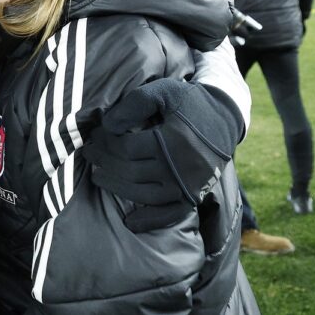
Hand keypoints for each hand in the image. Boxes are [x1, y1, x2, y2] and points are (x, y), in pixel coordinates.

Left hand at [81, 79, 242, 231]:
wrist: (224, 118)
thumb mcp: (163, 92)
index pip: (126, 148)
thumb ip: (135, 103)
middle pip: (131, 172)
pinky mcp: (195, 196)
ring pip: (144, 195)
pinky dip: (150, 220)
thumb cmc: (189, 103)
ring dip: (116, 188)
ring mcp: (189, 186)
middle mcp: (183, 167)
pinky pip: (171, 215)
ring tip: (97, 176)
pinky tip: (130, 223)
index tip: (94, 135)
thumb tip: (108, 125)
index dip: (105, 142)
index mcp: (175, 140)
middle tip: (89, 153)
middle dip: (104, 162)